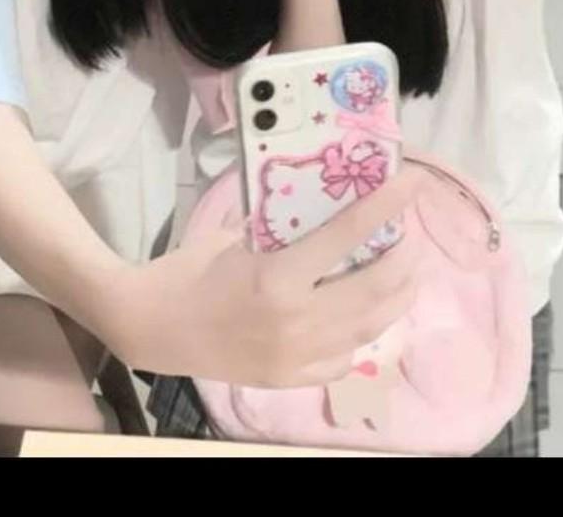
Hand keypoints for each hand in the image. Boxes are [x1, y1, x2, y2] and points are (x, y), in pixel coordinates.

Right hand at [108, 164, 425, 387]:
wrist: (150, 328)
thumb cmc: (186, 271)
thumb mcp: (232, 236)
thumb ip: (279, 227)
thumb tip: (321, 205)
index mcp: (277, 278)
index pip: (347, 235)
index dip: (385, 205)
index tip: (412, 182)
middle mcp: (296, 322)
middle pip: (375, 288)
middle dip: (404, 256)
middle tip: (409, 231)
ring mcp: (297, 358)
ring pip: (371, 326)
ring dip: (397, 295)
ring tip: (405, 269)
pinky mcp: (290, 380)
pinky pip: (345, 358)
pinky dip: (364, 333)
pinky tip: (367, 313)